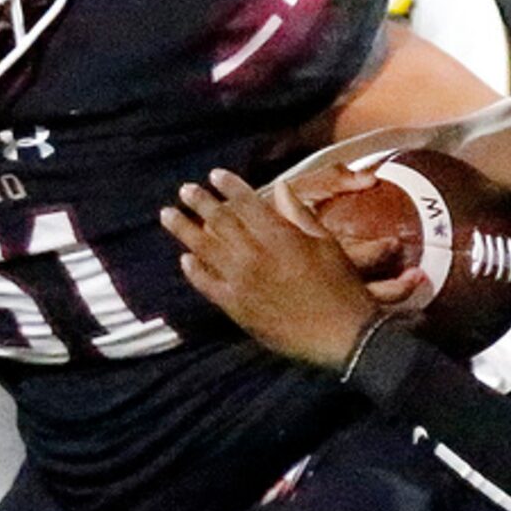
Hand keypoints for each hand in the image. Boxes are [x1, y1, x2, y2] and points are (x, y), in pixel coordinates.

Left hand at [163, 169, 406, 371]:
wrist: (342, 335)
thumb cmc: (341, 286)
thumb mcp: (326, 243)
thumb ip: (299, 214)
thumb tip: (280, 187)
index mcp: (279, 236)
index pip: (245, 203)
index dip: (228, 186)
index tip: (214, 175)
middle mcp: (254, 255)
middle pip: (219, 222)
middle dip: (200, 202)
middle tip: (185, 190)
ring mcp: (242, 282)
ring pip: (205, 250)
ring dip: (184, 230)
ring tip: (168, 216)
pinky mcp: (237, 308)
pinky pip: (207, 285)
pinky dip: (195, 271)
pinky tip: (186, 261)